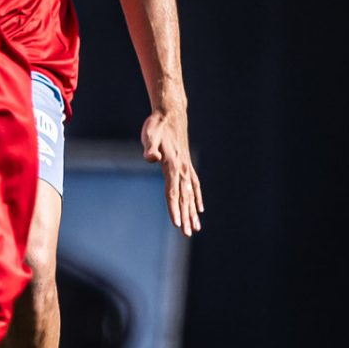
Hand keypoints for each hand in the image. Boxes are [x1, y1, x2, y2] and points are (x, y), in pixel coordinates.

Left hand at [141, 108, 202, 234]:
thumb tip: (151, 158)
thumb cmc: (156, 126)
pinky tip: (200, 208)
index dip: (174, 208)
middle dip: (185, 216)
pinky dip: (197, 198)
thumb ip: (150, 148)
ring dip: (193, 211)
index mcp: (172, 166)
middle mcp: (182, 169)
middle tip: (188, 233)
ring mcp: (186, 168)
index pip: (173, 192)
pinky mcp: (186, 165)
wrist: (170, 114)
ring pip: (191, 194)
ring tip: (196, 228)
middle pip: (183, 198)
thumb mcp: (149, 135)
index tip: (178, 224)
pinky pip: (194, 185)